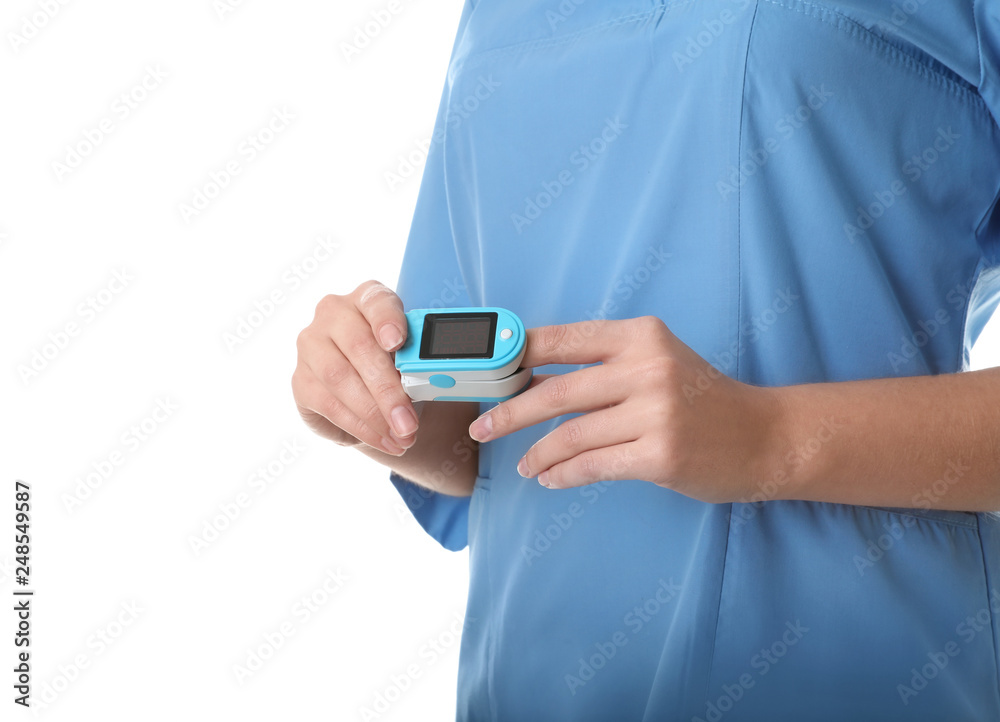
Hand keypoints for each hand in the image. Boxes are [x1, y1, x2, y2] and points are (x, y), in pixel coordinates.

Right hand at [291, 280, 419, 454]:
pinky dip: (360, 427)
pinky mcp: (301, 380)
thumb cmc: (394, 367)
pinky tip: (382, 440)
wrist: (368, 394)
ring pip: (340, 378)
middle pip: (360, 347)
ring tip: (402, 438)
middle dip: (388, 390)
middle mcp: (333, 314)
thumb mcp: (410, 359)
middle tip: (409, 422)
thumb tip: (433, 381)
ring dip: (375, 414)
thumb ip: (417, 362)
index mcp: (367, 298)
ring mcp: (311, 345)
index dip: (387, 320)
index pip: (377, 301)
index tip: (397, 342)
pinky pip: (329, 404)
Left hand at [467, 316, 781, 502]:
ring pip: (570, 434)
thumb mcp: (656, 362)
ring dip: (536, 452)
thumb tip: (531, 375)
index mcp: (640, 336)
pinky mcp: (661, 455)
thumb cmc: (701, 399)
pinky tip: (549, 479)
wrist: (765, 436)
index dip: (515, 357)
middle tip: (482, 429)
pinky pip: (592, 466)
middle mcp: (646, 368)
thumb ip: (603, 364)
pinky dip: (562, 474)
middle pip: (555, 392)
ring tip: (522, 465)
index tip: (486, 374)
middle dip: (509, 413)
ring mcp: (655, 412)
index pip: (561, 340)